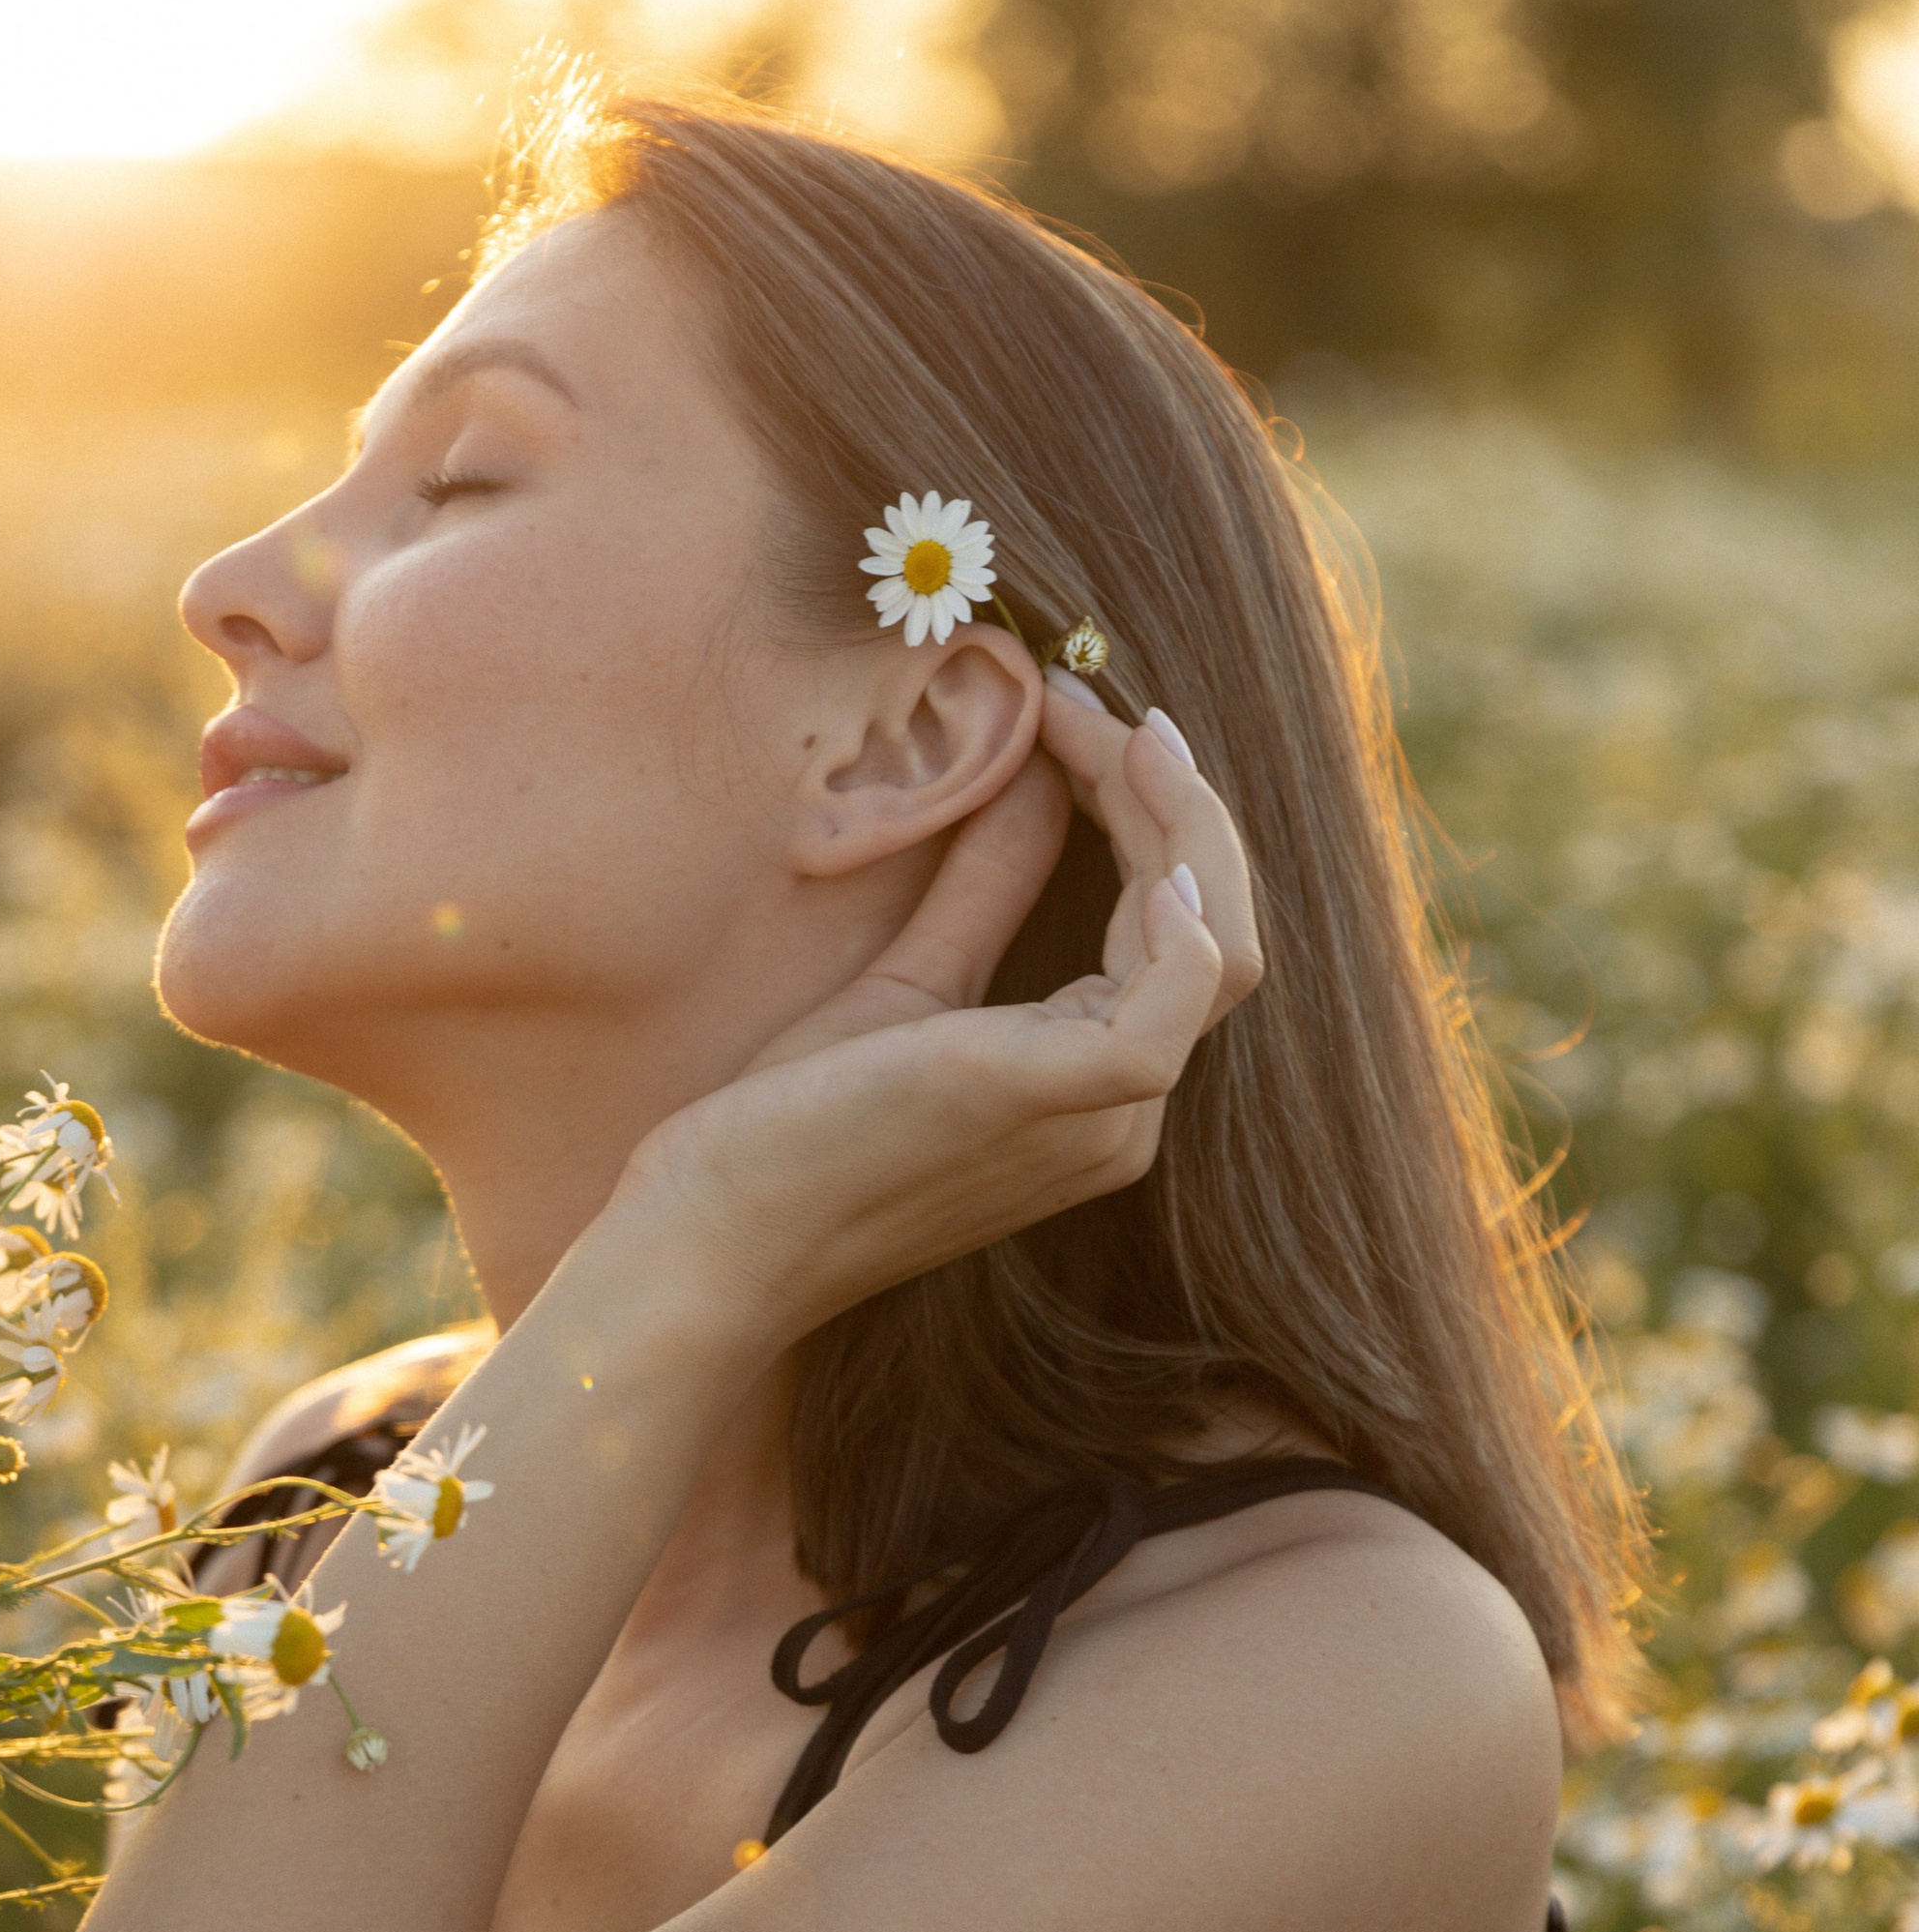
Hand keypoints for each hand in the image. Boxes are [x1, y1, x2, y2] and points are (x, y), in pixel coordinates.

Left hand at [614, 684, 1265, 1349]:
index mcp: (1091, 1091)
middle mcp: (1121, 1115)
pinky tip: (1128, 812)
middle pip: (1219, 926)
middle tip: (1084, 696)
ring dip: (1171, 813)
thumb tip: (1037, 773)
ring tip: (1098, 724)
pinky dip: (1178, 896)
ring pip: (1219, 942)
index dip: (1142, 811)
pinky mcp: (1067, 1095)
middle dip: (1165, 795)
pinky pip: (1179, 984)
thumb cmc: (784, 1131)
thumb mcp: (901, 981)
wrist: (712, 1235)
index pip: (1177, 931)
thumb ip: (981, 889)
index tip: (1070, 713)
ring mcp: (1104, 1114)